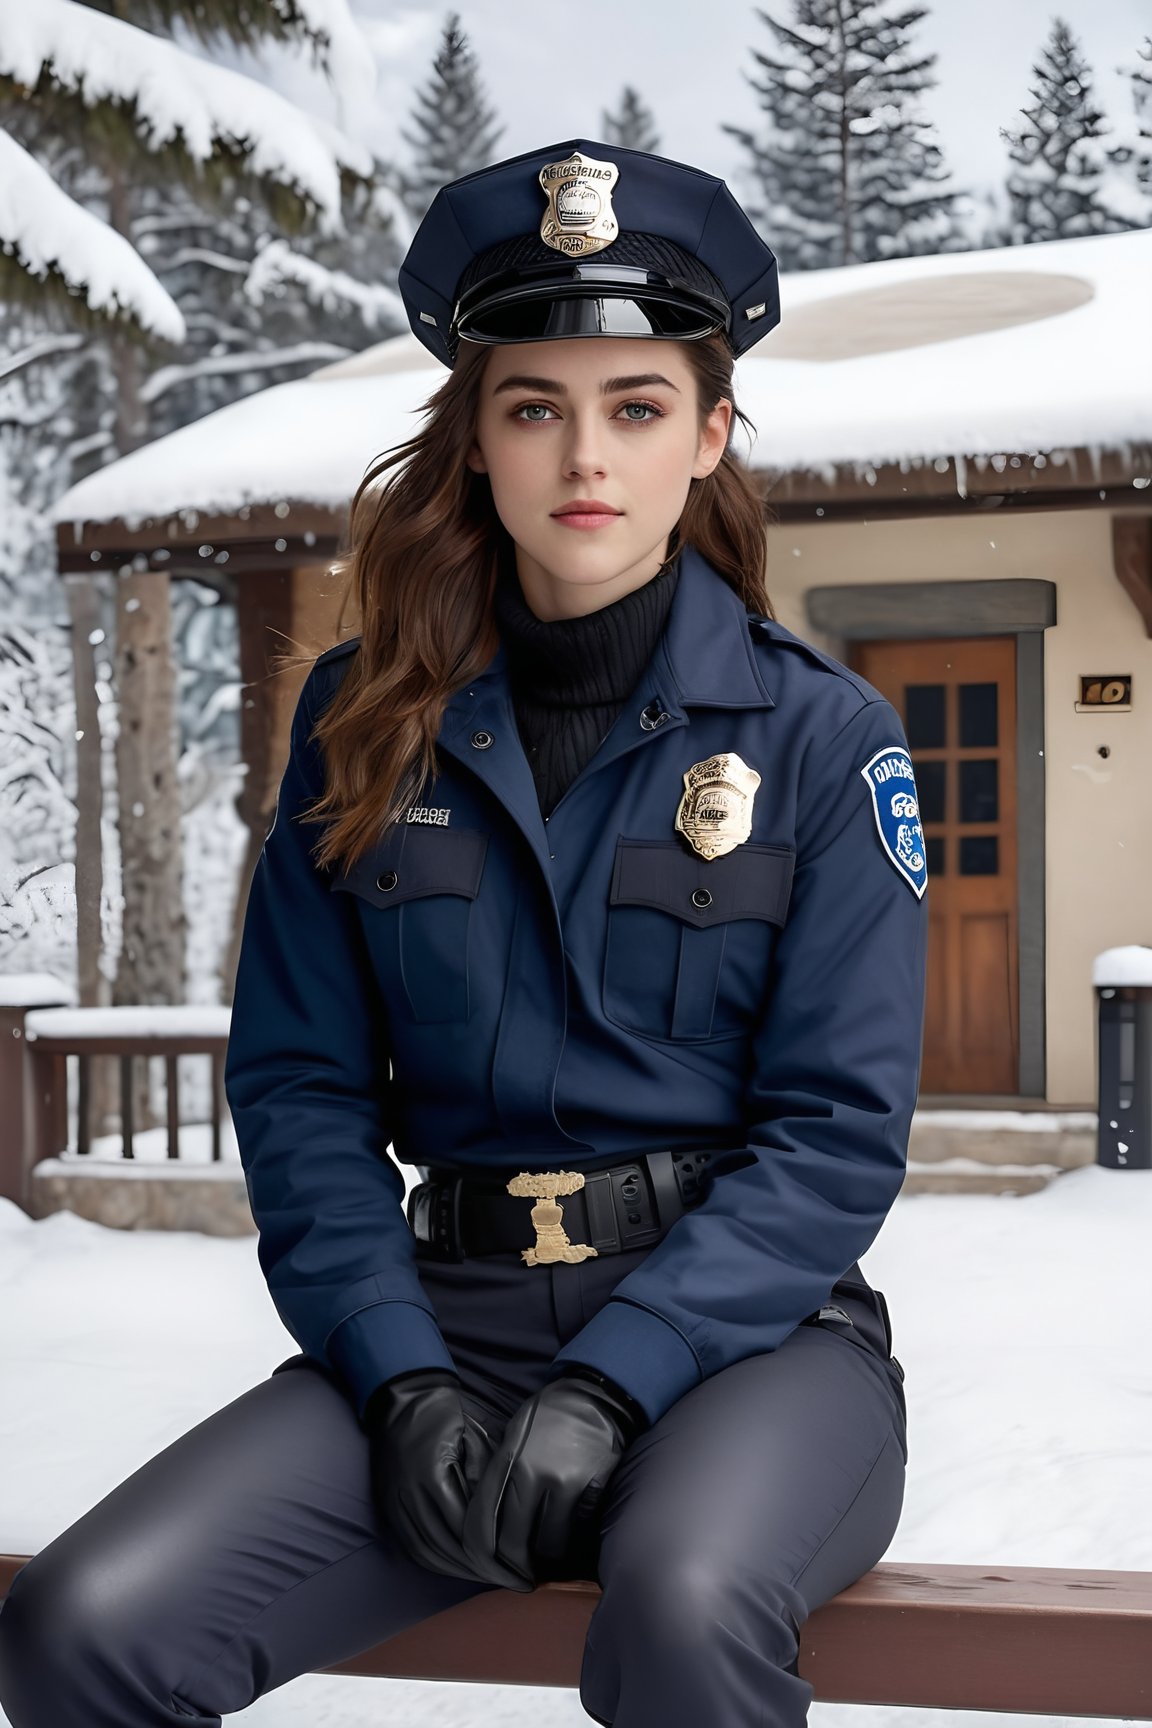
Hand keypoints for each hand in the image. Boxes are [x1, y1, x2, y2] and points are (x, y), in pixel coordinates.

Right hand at [363, 1368, 496, 1581]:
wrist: (402, 1399)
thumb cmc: (444, 1414)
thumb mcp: (474, 1437)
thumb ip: (486, 1477)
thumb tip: (504, 1519)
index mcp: (431, 1475)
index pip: (465, 1529)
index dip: (493, 1552)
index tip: (518, 1567)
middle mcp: (408, 1495)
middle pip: (448, 1548)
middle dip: (482, 1569)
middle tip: (512, 1581)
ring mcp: (395, 1504)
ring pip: (429, 1552)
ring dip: (460, 1570)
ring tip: (490, 1577)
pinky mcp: (389, 1507)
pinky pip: (413, 1546)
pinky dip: (437, 1562)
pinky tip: (458, 1566)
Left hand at [461, 1368, 647, 1592]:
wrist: (594, 1397)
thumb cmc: (549, 1418)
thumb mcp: (514, 1437)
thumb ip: (501, 1474)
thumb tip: (488, 1521)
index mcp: (506, 1459)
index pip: (482, 1519)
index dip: (482, 1554)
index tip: (490, 1569)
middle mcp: (530, 1472)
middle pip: (513, 1541)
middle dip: (515, 1566)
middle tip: (521, 1577)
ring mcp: (562, 1480)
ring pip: (547, 1542)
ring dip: (546, 1556)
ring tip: (546, 1559)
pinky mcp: (590, 1486)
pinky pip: (576, 1529)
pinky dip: (570, 1539)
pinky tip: (569, 1539)